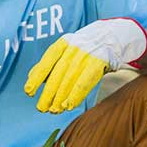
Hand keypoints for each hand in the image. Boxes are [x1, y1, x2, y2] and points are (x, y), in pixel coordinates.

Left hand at [23, 18, 146, 112]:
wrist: (116, 35)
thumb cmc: (88, 47)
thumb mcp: (68, 49)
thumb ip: (51, 63)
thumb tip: (31, 78)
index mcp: (64, 43)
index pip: (47, 60)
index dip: (37, 76)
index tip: (29, 91)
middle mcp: (74, 47)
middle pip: (58, 73)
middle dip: (48, 93)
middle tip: (42, 108)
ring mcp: (87, 53)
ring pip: (70, 79)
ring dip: (61, 97)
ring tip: (54, 110)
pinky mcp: (100, 61)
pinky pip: (85, 81)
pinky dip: (75, 94)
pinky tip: (69, 105)